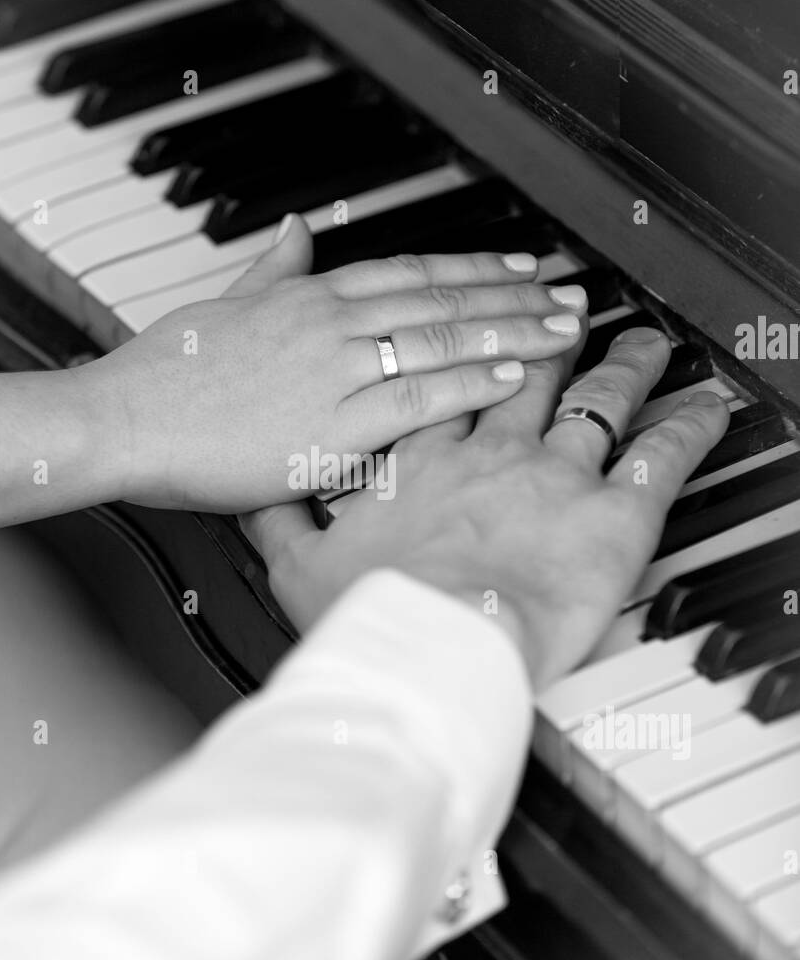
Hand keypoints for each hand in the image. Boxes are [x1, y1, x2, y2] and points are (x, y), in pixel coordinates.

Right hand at [85, 215, 587, 511]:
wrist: (123, 420)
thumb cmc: (163, 372)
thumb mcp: (220, 306)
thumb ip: (269, 269)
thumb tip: (295, 230)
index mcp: (308, 296)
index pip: (412, 272)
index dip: (475, 269)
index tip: (522, 268)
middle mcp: (331, 323)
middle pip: (443, 300)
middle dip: (516, 297)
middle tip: (573, 295)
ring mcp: (334, 371)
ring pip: (442, 341)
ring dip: (512, 332)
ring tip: (566, 329)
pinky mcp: (330, 426)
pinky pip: (415, 398)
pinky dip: (469, 384)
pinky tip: (514, 377)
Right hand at [242, 327, 729, 690]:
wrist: (427, 649)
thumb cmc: (368, 614)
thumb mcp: (298, 568)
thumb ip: (280, 523)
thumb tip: (257, 500)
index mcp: (419, 459)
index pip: (447, 384)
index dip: (469, 349)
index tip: (487, 326)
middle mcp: (490, 452)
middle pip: (525, 374)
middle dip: (548, 338)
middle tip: (569, 310)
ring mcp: (554, 474)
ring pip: (596, 400)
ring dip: (621, 368)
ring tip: (642, 345)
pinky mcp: (610, 513)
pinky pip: (661, 455)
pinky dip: (687, 429)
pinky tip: (703, 410)